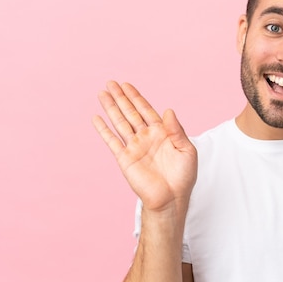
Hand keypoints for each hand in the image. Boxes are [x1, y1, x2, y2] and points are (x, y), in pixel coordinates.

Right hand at [93, 81, 196, 213]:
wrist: (171, 198)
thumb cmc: (183, 177)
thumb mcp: (186, 151)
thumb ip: (177, 131)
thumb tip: (168, 110)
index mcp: (162, 133)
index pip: (146, 110)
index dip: (136, 97)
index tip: (127, 85)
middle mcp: (146, 137)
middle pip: (130, 112)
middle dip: (121, 98)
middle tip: (111, 83)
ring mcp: (134, 147)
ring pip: (120, 123)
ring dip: (111, 108)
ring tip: (102, 94)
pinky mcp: (124, 159)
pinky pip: (112, 141)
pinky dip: (103, 130)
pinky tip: (96, 118)